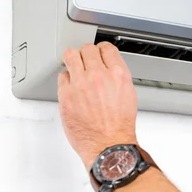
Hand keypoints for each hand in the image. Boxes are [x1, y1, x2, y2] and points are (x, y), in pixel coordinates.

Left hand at [58, 42, 138, 170]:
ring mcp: (81, 84)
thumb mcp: (128, 95)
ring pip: (71, 55)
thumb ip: (116, 78)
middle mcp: (99, 76)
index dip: (102, 50)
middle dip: (87, 54)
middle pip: (87, 49)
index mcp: (118, 75)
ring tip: (75, 66)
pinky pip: (62, 76)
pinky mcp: (66, 94)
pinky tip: (72, 85)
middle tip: (86, 60)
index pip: (107, 48)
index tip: (99, 53)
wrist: (109, 144)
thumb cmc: (120, 125)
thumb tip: (108, 69)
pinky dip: (67, 78)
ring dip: (73, 59)